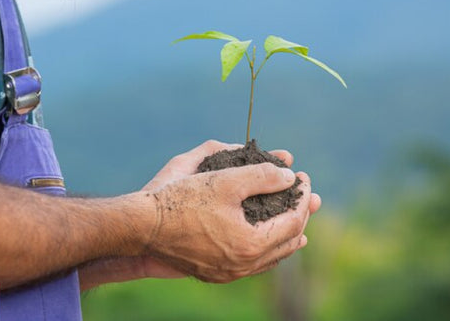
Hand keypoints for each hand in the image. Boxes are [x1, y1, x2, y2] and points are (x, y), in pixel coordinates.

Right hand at [78, 140, 320, 289]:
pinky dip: (267, 249)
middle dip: (300, 215)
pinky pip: (254, 264)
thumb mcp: (225, 180)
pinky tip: (267, 240)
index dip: (301, 196)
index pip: (292, 220)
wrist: (142, 227)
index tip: (304, 177)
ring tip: (299, 223)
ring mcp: (229, 273)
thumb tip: (290, 177)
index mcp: (251, 243)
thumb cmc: (181, 200)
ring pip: (272, 257)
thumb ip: (262, 175)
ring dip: (287, 236)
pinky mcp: (216, 274)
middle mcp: (244, 265)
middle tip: (306, 196)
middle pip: (287, 241)